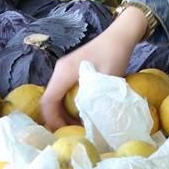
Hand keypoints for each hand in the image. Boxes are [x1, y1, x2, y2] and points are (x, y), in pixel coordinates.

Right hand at [39, 8, 146, 129]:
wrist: (120, 35)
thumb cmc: (115, 54)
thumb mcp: (107, 79)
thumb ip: (95, 100)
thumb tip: (89, 122)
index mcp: (64, 72)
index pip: (48, 101)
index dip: (53, 120)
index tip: (65, 133)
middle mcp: (59, 70)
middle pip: (49, 100)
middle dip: (58, 119)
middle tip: (74, 132)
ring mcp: (64, 69)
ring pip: (56, 96)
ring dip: (64, 112)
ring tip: (80, 124)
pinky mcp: (71, 69)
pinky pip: (63, 91)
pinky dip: (69, 104)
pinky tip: (82, 112)